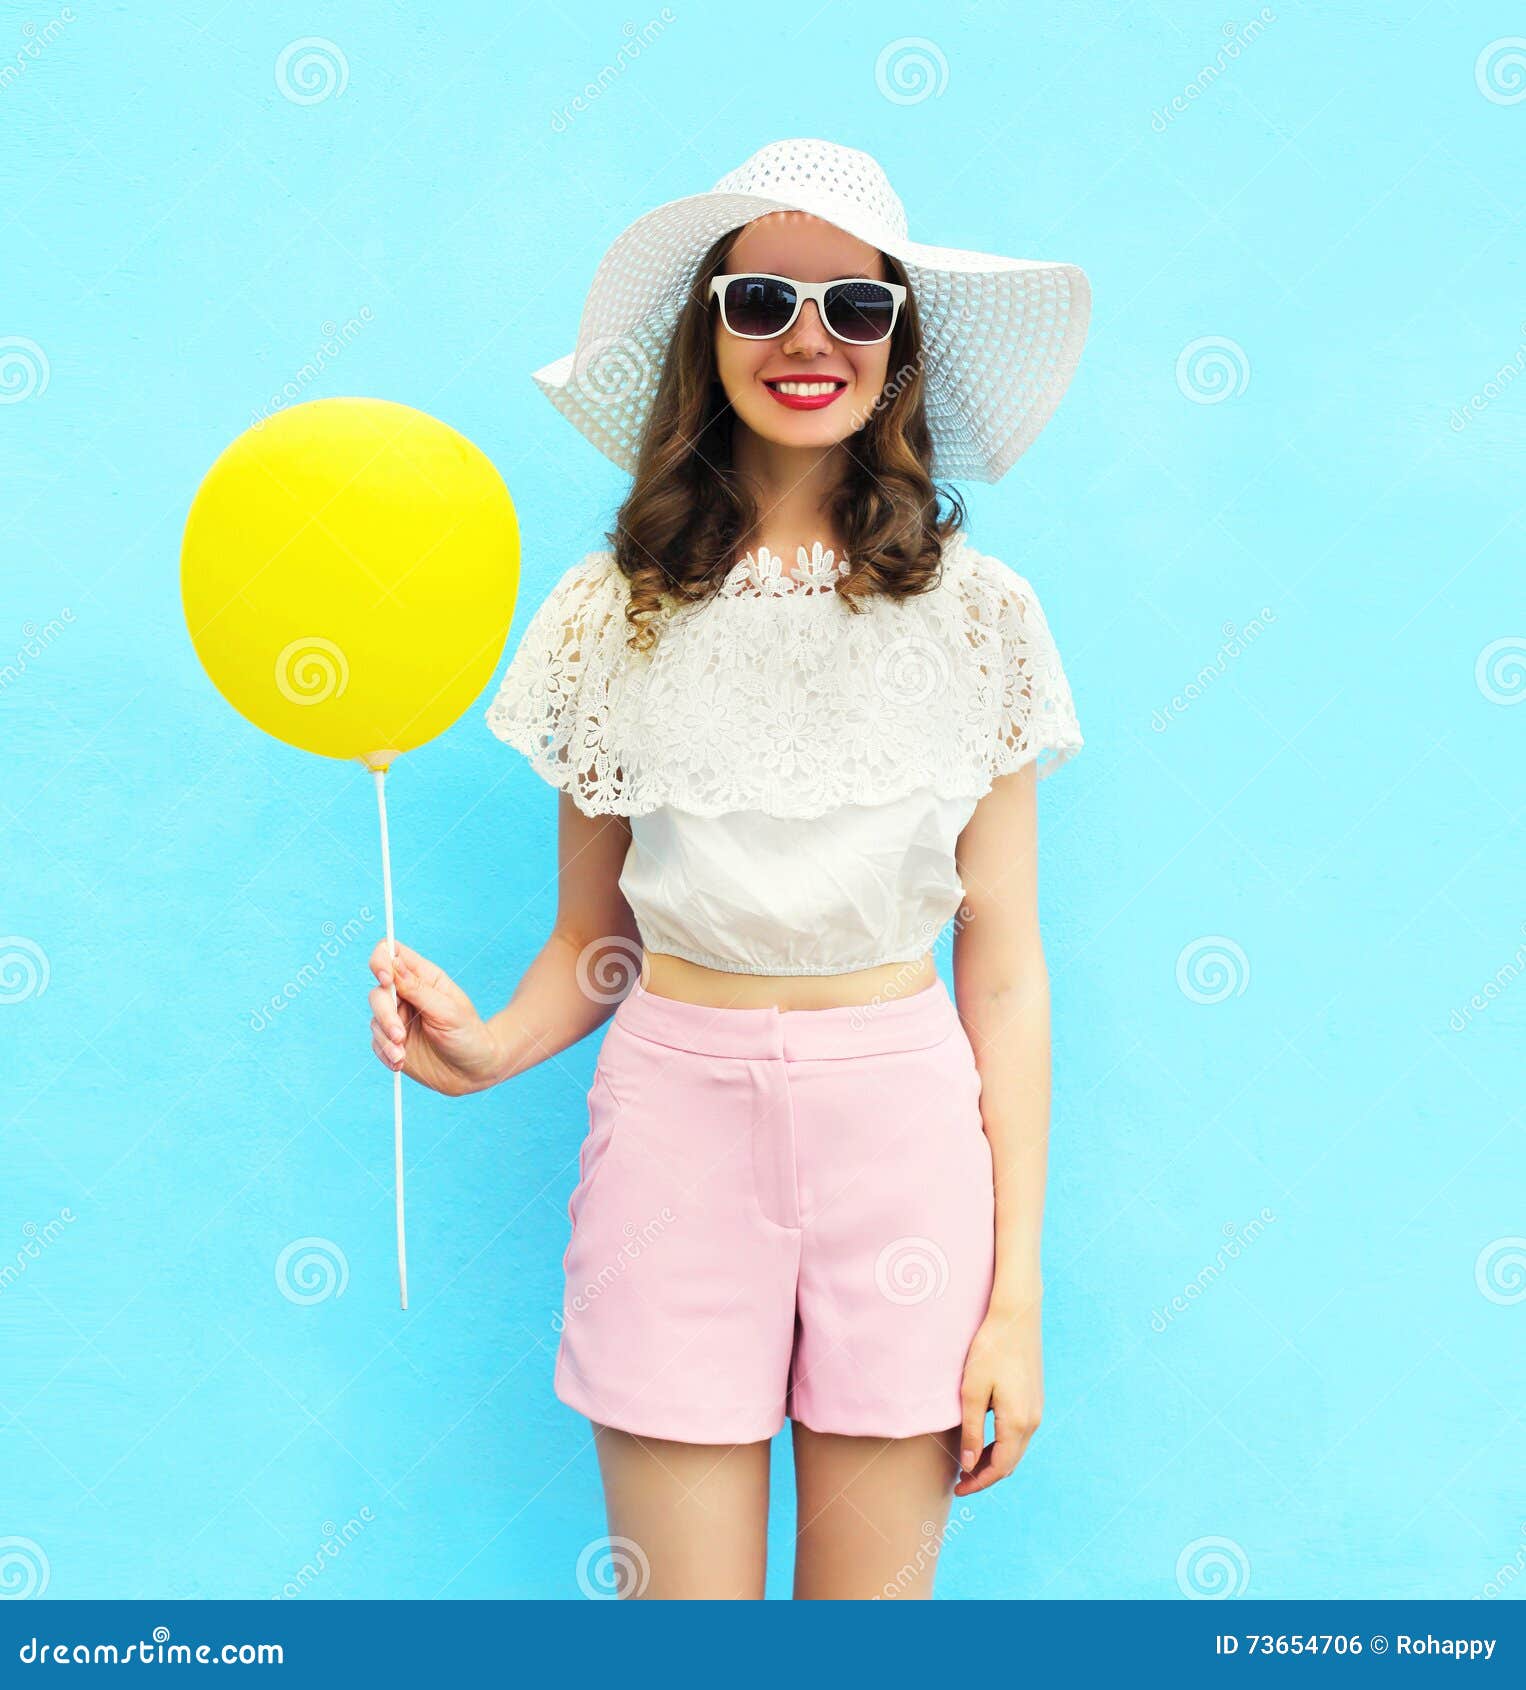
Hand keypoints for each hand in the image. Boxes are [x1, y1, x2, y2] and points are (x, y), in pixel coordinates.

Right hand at [367, 939, 502, 1096]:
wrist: (473, 1072)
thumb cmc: (468, 1036)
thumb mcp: (448, 1011)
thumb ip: (417, 989)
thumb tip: (393, 963)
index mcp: (425, 978)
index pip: (392, 954)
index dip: (381, 960)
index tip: (386, 980)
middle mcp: (408, 995)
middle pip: (378, 991)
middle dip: (385, 1013)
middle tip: (400, 1036)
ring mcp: (398, 1018)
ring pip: (375, 1018)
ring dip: (386, 1038)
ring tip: (402, 1055)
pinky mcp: (392, 1042)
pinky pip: (376, 1042)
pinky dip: (385, 1053)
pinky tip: (399, 1062)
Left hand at [955, 1294, 1042, 1496]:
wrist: (1016, 1315)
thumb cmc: (990, 1349)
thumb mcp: (972, 1390)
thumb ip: (972, 1431)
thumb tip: (969, 1465)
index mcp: (1018, 1422)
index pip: (999, 1467)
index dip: (978, 1482)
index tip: (958, 1489)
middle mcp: (1033, 1420)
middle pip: (1010, 1462)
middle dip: (985, 1475)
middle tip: (960, 1481)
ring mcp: (1037, 1409)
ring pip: (1016, 1448)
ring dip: (994, 1460)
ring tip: (969, 1463)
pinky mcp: (1035, 1397)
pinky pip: (1020, 1433)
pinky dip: (1003, 1444)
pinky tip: (985, 1439)